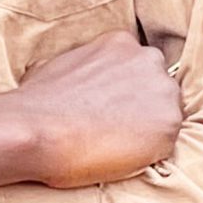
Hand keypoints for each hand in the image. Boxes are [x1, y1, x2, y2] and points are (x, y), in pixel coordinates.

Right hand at [0, 32, 183, 189]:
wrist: (34, 128)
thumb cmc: (35, 101)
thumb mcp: (53, 65)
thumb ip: (76, 66)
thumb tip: (63, 77)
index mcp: (122, 44)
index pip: (136, 68)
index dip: (124, 92)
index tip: (108, 109)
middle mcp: (149, 61)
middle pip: (157, 88)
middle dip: (141, 107)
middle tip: (113, 129)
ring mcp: (162, 92)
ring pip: (165, 115)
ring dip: (147, 131)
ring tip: (114, 146)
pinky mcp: (168, 125)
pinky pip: (165, 144)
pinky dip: (147, 155)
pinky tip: (119, 158)